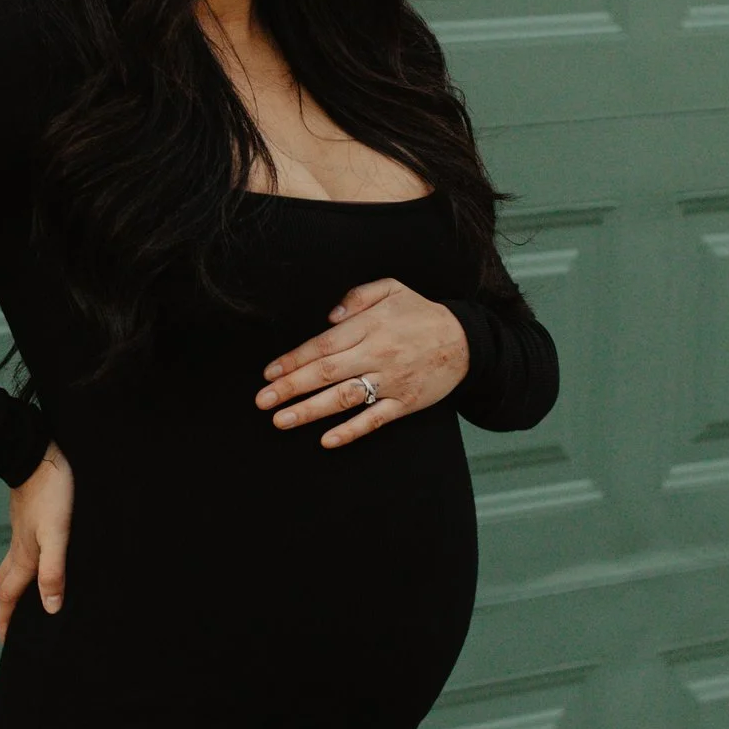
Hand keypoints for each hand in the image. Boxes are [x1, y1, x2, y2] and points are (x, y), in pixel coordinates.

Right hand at [0, 444, 73, 634]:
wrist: (36, 454)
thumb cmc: (51, 492)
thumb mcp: (58, 534)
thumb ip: (54, 570)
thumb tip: (52, 607)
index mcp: (24, 557)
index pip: (10, 598)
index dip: (7, 622)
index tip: (6, 643)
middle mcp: (19, 548)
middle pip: (7, 586)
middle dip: (6, 609)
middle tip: (9, 627)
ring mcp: (22, 533)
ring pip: (12, 567)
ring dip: (13, 587)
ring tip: (20, 600)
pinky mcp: (29, 519)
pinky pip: (21, 552)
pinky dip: (24, 566)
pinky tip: (35, 560)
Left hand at [258, 277, 469, 447]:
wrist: (466, 341)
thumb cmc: (421, 314)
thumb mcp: (392, 289)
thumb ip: (357, 296)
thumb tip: (328, 318)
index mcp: (370, 327)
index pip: (323, 345)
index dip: (294, 360)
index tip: (269, 373)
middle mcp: (377, 355)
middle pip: (326, 373)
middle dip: (290, 388)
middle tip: (262, 400)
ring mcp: (391, 381)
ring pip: (344, 398)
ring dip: (310, 411)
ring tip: (281, 420)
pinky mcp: (404, 403)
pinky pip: (374, 420)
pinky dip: (351, 430)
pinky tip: (327, 440)